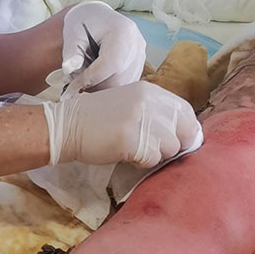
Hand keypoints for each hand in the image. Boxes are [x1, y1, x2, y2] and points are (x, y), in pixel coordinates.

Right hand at [43, 81, 201, 167]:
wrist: (68, 124)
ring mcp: (140, 119)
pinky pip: (152, 159)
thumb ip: (155, 112)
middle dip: (172, 145)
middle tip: (153, 148)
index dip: (186, 130)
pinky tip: (127, 154)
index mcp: (150, 91)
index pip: (186, 112)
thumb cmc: (99, 118)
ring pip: (170, 147)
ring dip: (156, 154)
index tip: (176, 141)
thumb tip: (184, 134)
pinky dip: (142, 162)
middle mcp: (148, 101)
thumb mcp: (131, 104)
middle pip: (183, 131)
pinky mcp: (130, 139)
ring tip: (136, 149)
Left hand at [61, 1, 145, 90]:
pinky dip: (107, 86)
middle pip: (119, 78)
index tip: (72, 87)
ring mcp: (140, 55)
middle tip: (75, 83)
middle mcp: (137, 43)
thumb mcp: (72, 34)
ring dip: (101, 88)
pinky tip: (94, 77)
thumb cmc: (83, 23)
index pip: (110, 63)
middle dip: (95, 86)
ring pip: (122, 85)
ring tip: (83, 77)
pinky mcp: (139, 64)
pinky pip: (124, 84)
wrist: (94, 17)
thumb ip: (71, 52)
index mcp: (123, 31)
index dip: (91, 78)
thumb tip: (68, 68)